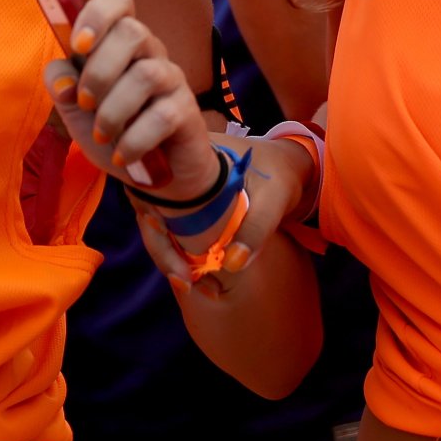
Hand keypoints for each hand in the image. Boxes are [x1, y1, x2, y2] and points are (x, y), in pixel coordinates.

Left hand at [43, 0, 221, 199]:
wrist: (156, 175)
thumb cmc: (115, 131)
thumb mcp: (76, 111)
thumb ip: (62, 86)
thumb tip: (61, 80)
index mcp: (120, 43)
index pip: (119, 0)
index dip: (97, 14)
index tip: (78, 45)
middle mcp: (150, 52)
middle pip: (133, 31)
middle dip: (100, 70)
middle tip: (85, 103)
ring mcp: (172, 79)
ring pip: (145, 75)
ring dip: (113, 110)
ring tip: (102, 136)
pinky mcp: (187, 111)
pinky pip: (161, 116)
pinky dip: (133, 141)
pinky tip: (122, 156)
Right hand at [128, 127, 315, 299]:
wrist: (289, 164)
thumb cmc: (280, 174)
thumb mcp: (274, 197)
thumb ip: (257, 227)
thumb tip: (232, 265)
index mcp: (189, 156)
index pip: (155, 193)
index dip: (157, 231)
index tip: (177, 262)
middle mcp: (176, 168)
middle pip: (150, 213)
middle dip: (163, 252)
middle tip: (186, 283)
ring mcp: (179, 185)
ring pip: (158, 224)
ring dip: (169, 256)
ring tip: (192, 285)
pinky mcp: (187, 201)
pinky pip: (172, 227)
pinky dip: (178, 251)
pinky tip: (193, 274)